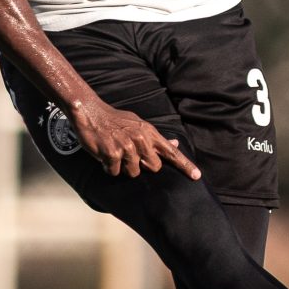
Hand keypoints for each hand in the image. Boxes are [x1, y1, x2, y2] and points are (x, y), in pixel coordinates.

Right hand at [73, 99, 201, 179]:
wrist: (91, 111)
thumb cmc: (115, 120)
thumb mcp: (139, 124)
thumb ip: (156, 137)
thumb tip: (175, 143)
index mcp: (149, 133)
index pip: (171, 152)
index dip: (185, 165)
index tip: (197, 176)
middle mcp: (141, 140)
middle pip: (154, 167)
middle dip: (143, 166)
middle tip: (129, 155)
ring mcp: (126, 147)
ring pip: (133, 172)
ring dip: (123, 167)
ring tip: (115, 152)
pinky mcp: (112, 153)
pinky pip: (115, 172)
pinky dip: (109, 167)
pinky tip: (104, 155)